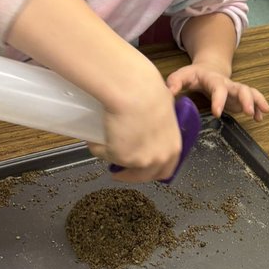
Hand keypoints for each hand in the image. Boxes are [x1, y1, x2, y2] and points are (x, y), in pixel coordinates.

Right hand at [86, 55, 182, 182]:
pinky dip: (99, 150)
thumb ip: (161, 119)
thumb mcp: (165, 107)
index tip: (144, 166)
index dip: (154, 169)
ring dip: (116, 166)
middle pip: (146, 177)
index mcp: (173, 148)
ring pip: (126, 172)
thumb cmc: (150, 92)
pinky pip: (106, 156)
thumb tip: (154, 114)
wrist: (133, 92)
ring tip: (105, 154)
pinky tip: (94, 141)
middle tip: (122, 170)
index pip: (167, 169)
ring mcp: (139, 160)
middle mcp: (158, 158)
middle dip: (133, 175)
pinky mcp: (119, 157)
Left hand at [167, 61, 268, 121]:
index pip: (217, 88)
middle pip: (240, 88)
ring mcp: (235, 91)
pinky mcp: (239, 98)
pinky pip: (252, 101)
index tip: (217, 113)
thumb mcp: (182, 75)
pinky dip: (258, 108)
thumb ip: (174, 83)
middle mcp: (227, 84)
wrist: (208, 69)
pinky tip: (260, 118)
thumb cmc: (193, 76)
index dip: (218, 100)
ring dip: (256, 102)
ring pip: (250, 93)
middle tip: (248, 111)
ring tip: (262, 114)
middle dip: (246, 99)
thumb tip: (168, 92)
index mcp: (213, 79)